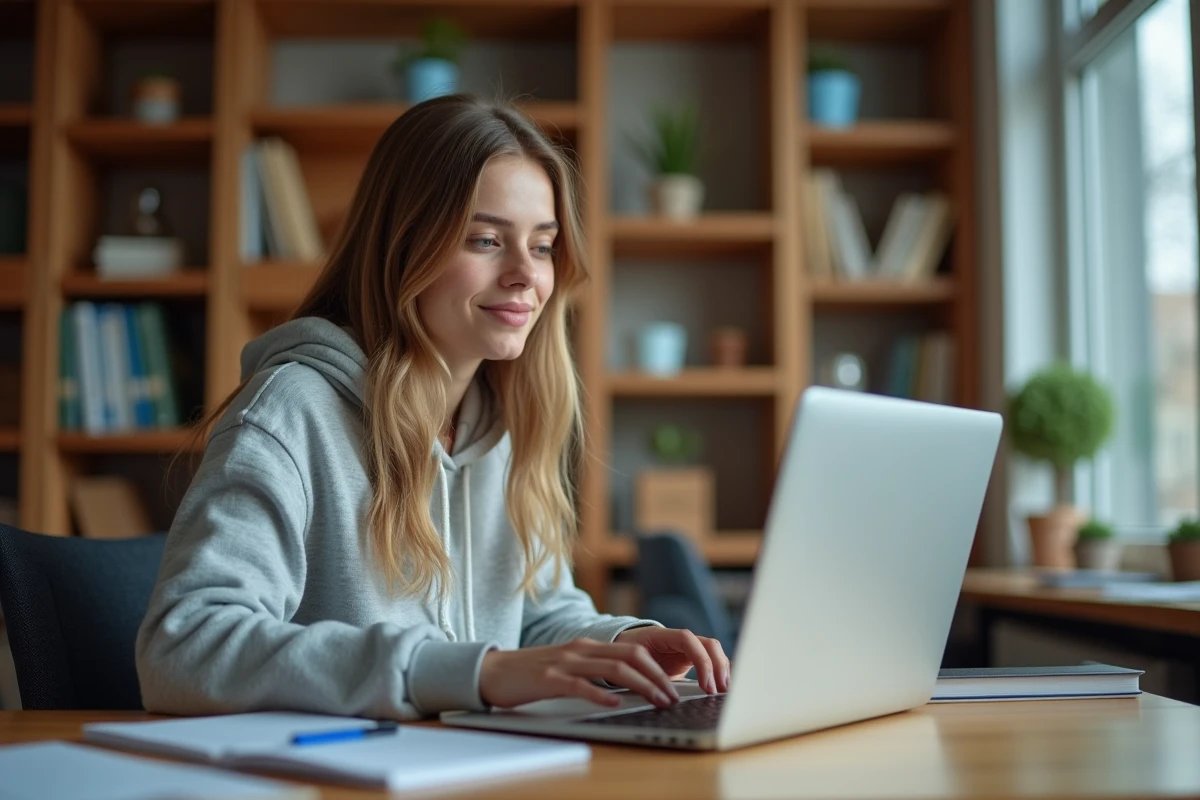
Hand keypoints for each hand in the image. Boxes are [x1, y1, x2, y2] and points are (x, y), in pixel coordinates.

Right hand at [479, 638, 681, 709]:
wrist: (492, 671)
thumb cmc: (531, 674)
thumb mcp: (568, 667)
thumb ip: (593, 672)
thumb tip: (625, 689)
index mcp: (587, 646)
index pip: (632, 650)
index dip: (657, 667)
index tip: (673, 686)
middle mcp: (580, 650)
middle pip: (630, 656)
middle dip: (657, 676)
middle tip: (673, 696)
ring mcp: (565, 663)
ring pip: (613, 668)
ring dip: (641, 685)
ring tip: (656, 700)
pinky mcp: (549, 678)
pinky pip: (580, 685)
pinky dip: (600, 694)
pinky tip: (614, 704)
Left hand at [614, 626, 730, 694]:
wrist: (621, 648)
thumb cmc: (623, 655)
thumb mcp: (628, 664)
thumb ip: (642, 675)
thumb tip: (656, 694)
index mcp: (661, 635)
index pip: (688, 640)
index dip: (700, 661)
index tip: (705, 685)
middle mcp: (677, 640)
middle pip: (707, 644)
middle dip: (717, 666)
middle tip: (719, 691)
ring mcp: (685, 648)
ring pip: (712, 651)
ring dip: (721, 669)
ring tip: (724, 691)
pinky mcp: (689, 659)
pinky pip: (709, 661)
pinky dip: (718, 672)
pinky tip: (722, 687)